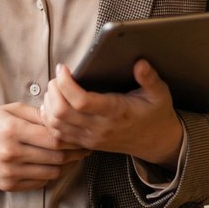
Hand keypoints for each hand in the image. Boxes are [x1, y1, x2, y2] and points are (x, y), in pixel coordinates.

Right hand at [0, 102, 88, 191]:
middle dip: (74, 153)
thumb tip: (61, 118)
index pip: (53, 138)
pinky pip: (39, 182)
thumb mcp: (9, 110)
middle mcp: (11, 153)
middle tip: (84, 148)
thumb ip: (36, 114)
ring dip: (66, 166)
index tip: (81, 136)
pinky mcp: (8, 185)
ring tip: (73, 157)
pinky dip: (50, 174)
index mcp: (12, 130)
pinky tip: (54, 165)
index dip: (72, 139)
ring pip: (51, 172)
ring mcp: (9, 172)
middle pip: (56, 157)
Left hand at [41, 61, 183, 168]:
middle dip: (53, 90)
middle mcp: (100, 128)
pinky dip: (49, 119)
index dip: (66, 83)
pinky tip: (54, 104)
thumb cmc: (155, 114)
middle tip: (57, 76)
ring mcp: (91, 138)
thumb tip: (140, 64)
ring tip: (55, 87)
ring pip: (55, 124)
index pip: (81, 101)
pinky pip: (58, 135)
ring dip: (49, 104)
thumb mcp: (159, 94)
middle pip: (61, 113)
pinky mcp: (85, 143)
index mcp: (116, 112)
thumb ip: (150, 79)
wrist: (156, 142)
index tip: (63, 68)